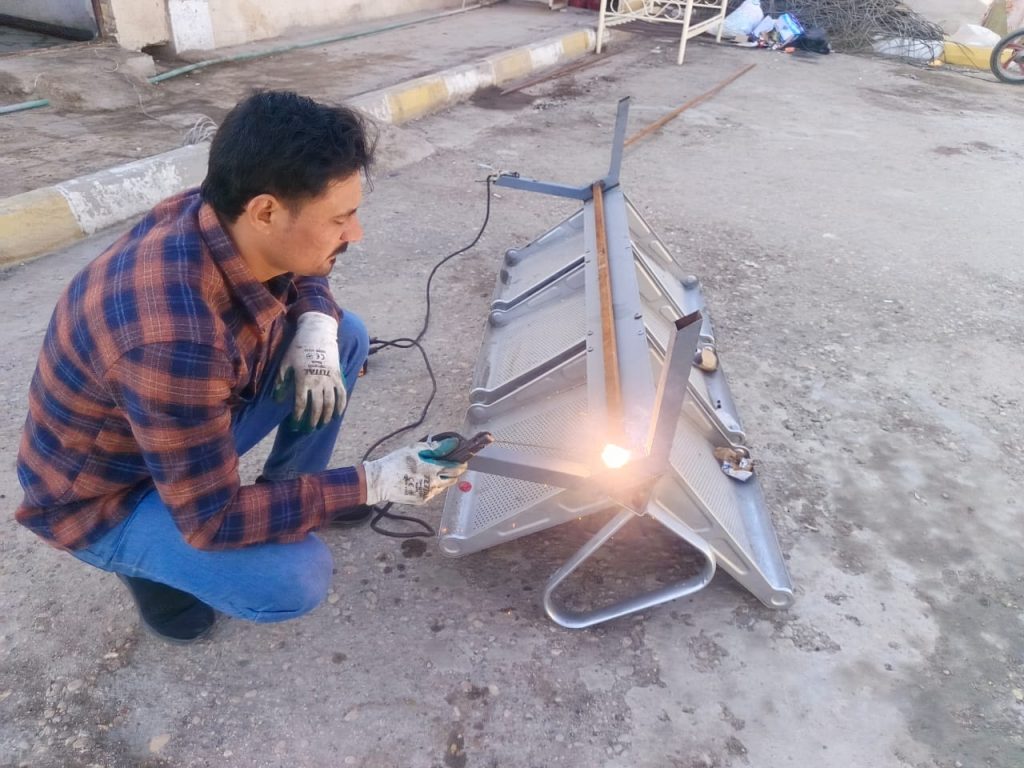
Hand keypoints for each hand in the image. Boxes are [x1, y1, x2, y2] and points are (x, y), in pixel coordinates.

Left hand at [275, 312, 344, 429]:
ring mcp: (330, 379)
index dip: (298, 416)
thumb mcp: (285, 363)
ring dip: (326, 416)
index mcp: (303, 379)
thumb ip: (281, 382)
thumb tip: (277, 400)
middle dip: (312, 421)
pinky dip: (340, 406)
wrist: (317, 334)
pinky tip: (336, 415)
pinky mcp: (338, 376)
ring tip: (322, 425)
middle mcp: (318, 382)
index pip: (301, 403)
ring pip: (330, 403)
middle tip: (308, 429)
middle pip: (317, 407)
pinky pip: (341, 394)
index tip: (295, 423)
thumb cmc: (298, 348)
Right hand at [363, 438, 467, 505]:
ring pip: (444, 486)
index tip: (461, 458)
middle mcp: (433, 484)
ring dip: (442, 478)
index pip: (457, 467)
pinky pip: (434, 492)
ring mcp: (428, 494)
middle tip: (447, 464)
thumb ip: (436, 448)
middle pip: (453, 478)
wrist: (380, 481)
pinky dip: (433, 485)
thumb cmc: (396, 462)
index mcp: (432, 469)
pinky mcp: (422, 500)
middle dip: (453, 471)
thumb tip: (453, 443)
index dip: (461, 462)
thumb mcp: (415, 449)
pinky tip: (422, 479)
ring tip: (430, 471)